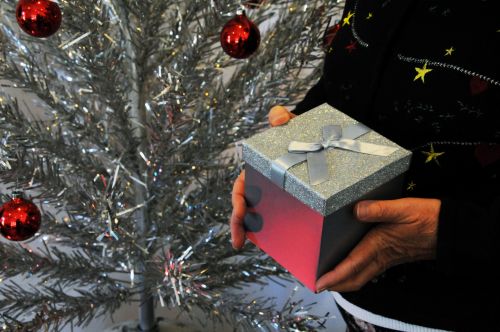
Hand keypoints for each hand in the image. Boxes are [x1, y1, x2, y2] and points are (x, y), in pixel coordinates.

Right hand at [230, 106, 295, 248]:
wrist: (320, 139)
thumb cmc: (299, 132)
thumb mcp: (292, 124)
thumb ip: (284, 119)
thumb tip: (277, 116)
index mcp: (257, 170)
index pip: (240, 189)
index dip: (236, 204)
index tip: (237, 218)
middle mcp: (263, 185)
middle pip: (246, 207)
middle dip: (239, 225)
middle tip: (238, 242)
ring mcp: (276, 196)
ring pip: (263, 216)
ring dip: (258, 232)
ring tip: (262, 248)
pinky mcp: (293, 203)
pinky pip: (283, 218)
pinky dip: (281, 231)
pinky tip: (290, 245)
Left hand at [316, 197, 440, 291]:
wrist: (451, 229)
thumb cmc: (427, 218)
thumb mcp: (403, 208)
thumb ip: (379, 209)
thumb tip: (356, 210)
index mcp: (379, 245)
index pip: (351, 266)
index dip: (334, 276)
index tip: (319, 283)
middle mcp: (381, 256)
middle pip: (355, 279)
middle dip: (336, 285)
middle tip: (318, 285)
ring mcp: (388, 259)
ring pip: (362, 276)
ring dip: (345, 280)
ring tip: (330, 278)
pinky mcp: (393, 257)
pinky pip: (370, 271)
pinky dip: (356, 273)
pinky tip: (351, 266)